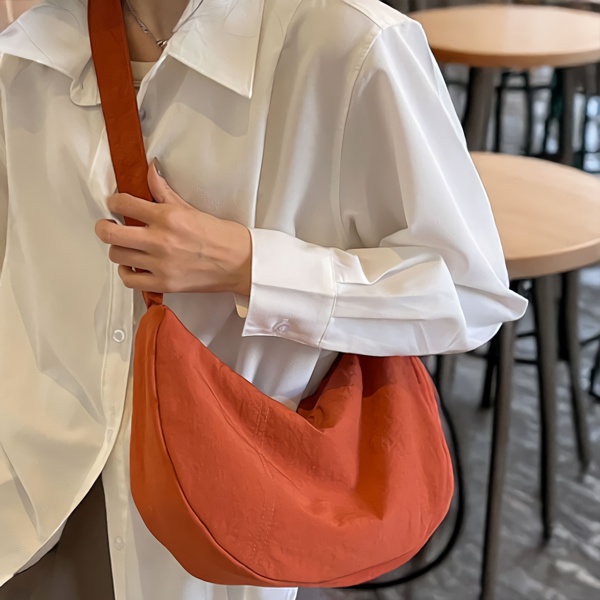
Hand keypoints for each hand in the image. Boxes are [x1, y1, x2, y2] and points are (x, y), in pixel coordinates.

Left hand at [95, 159, 251, 294]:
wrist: (241, 263)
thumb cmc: (223, 238)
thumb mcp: (192, 209)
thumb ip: (165, 192)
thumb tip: (151, 172)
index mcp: (168, 217)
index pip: (124, 203)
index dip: (114, 202)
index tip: (115, 204)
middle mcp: (161, 240)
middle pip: (110, 232)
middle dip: (104, 226)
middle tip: (107, 225)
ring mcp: (160, 264)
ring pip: (117, 255)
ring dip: (118, 249)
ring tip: (126, 246)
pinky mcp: (164, 283)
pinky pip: (129, 280)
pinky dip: (127, 272)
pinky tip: (134, 266)